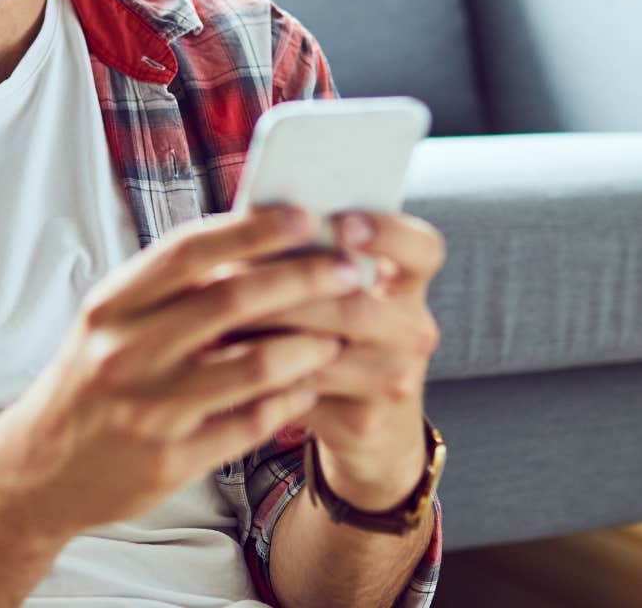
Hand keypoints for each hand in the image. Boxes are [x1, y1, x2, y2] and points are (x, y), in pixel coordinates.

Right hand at [0, 202, 362, 536]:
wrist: (37, 471)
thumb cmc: (90, 381)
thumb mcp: (111, 322)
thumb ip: (169, 287)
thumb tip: (250, 238)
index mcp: (112, 305)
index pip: (190, 250)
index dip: (253, 229)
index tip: (305, 215)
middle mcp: (125, 352)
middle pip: (231, 300)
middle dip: (302, 281)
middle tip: (349, 271)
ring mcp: (147, 409)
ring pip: (252, 365)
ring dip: (308, 345)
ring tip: (338, 333)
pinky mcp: (168, 461)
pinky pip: (249, 423)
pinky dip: (289, 400)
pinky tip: (309, 386)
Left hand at [215, 208, 445, 511]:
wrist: (368, 422)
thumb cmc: (336, 333)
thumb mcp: (340, 291)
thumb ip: (312, 254)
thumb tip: (250, 220)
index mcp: (410, 283)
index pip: (422, 249)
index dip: (386, 233)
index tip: (341, 225)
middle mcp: (413, 330)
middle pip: (358, 305)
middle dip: (290, 290)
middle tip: (233, 273)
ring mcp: (394, 379)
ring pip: (324, 352)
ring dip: (265, 333)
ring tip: (219, 317)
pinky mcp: (363, 422)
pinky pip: (303, 393)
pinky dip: (260, 374)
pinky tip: (224, 360)